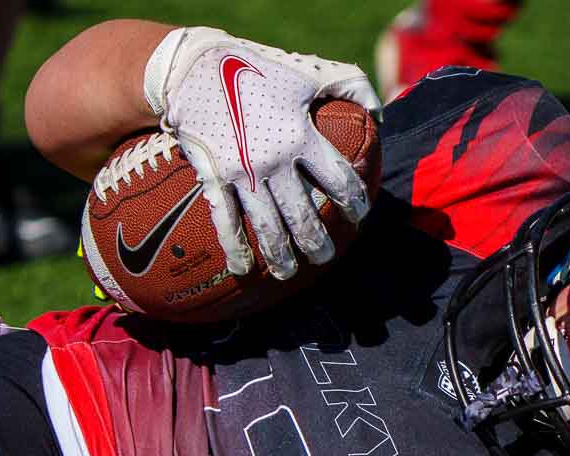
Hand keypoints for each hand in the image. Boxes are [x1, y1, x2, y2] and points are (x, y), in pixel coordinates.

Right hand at [143, 26, 378, 278]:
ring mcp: (242, 174)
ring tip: (290, 273)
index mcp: (301, 135)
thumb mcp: (306, 72)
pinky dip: (236, 250)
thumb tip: (379, 113)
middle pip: (305, 217)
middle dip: (318, 244)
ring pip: (269, 229)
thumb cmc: (256, 68)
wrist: (191, 67)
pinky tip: (244, 271)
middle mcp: (274, 160)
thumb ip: (349, 85)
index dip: (353, 203)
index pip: (339, 181)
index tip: (357, 216)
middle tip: (325, 257)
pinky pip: (226, 223)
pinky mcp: (214, 179)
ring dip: (282, 258)